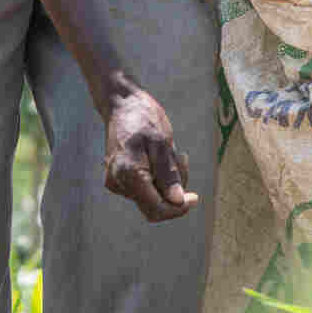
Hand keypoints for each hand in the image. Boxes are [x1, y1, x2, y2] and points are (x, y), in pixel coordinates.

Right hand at [102, 84, 196, 222]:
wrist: (122, 104)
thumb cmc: (143, 118)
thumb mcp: (162, 142)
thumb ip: (168, 174)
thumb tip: (177, 200)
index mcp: (129, 173)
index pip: (156, 208)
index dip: (178, 208)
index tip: (195, 198)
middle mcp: (119, 182)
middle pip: (154, 206)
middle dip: (173, 191)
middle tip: (182, 160)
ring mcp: (117, 181)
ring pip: (151, 197)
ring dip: (167, 181)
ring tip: (173, 152)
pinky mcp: (119, 178)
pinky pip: (144, 188)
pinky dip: (158, 177)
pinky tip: (162, 157)